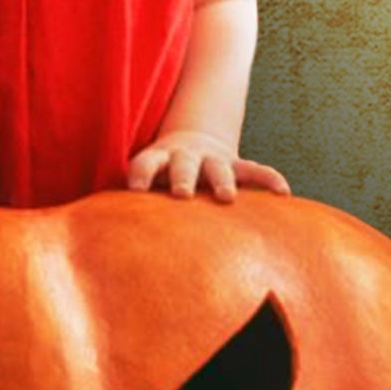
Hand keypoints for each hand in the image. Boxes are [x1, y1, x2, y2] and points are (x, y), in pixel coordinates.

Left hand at [126, 130, 290, 202]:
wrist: (192, 140)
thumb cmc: (161, 177)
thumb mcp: (145, 183)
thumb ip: (131, 210)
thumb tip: (107, 250)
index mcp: (158, 159)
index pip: (145, 163)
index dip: (141, 174)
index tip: (135, 191)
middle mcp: (185, 156)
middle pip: (183, 164)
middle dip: (183, 177)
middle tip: (181, 194)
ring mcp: (213, 159)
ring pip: (219, 167)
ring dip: (221, 181)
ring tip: (226, 198)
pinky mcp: (236, 164)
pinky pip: (255, 171)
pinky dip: (268, 179)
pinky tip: (283, 194)